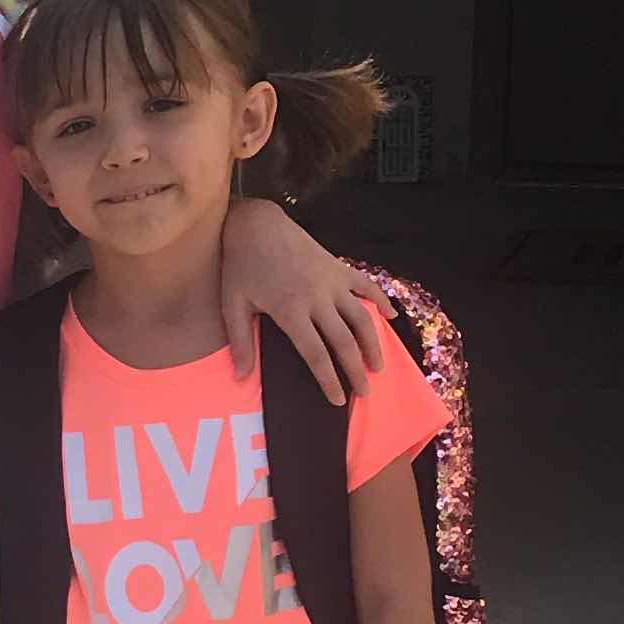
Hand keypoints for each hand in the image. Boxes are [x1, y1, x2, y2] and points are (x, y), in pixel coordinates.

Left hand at [219, 202, 384, 404]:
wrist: (256, 224)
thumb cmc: (241, 265)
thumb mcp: (232, 304)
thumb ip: (240, 341)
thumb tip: (240, 377)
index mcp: (291, 310)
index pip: (316, 354)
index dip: (328, 379)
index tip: (337, 400)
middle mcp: (317, 298)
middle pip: (344, 341)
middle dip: (356, 370)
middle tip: (364, 394)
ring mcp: (332, 281)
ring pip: (362, 317)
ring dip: (373, 343)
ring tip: (378, 365)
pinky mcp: (339, 267)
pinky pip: (366, 286)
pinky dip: (381, 300)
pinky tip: (390, 316)